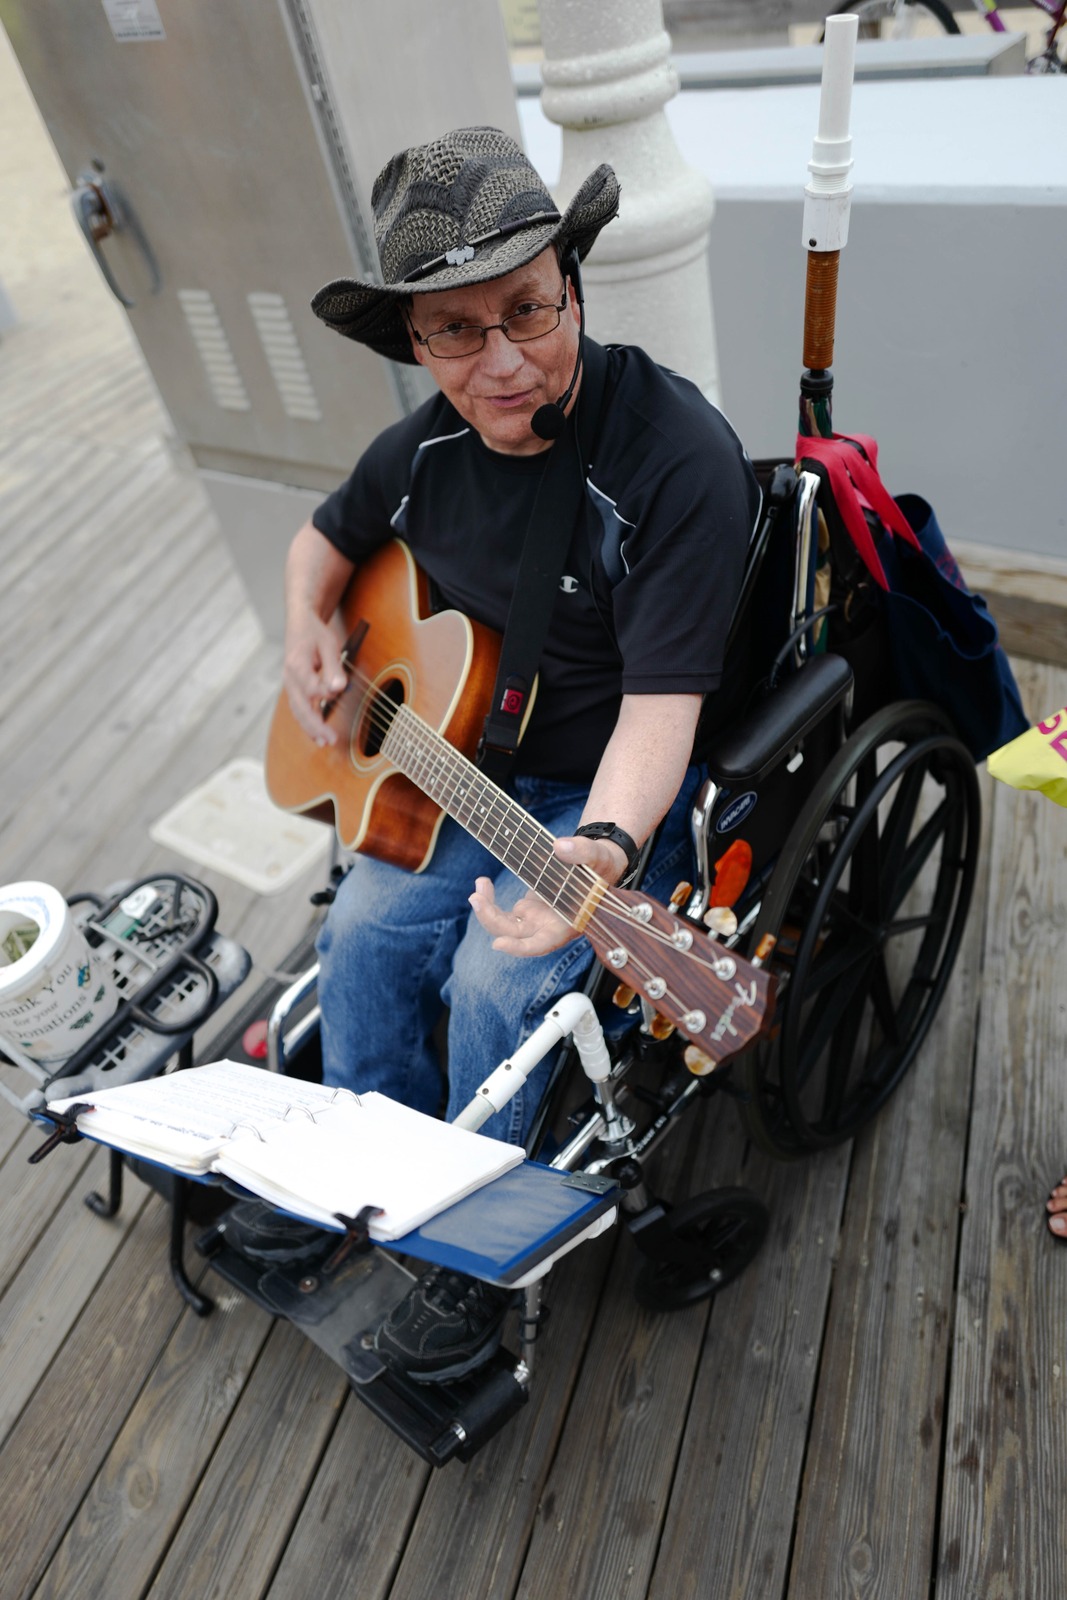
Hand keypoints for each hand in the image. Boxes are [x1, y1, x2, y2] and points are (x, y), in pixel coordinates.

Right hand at [283, 612, 347, 745]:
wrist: (300, 624)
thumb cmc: (315, 633)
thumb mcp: (328, 644)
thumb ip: (333, 667)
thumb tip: (338, 688)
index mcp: (296, 665)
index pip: (310, 687)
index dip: (324, 693)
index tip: (338, 693)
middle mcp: (289, 678)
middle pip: (300, 707)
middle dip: (315, 725)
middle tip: (330, 739)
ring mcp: (290, 685)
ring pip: (297, 711)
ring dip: (310, 728)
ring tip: (324, 742)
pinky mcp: (294, 689)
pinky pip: (298, 709)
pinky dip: (307, 722)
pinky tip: (317, 733)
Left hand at [469, 834, 629, 957]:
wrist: (596, 868)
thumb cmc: (601, 867)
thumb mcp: (598, 857)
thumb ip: (582, 852)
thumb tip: (560, 846)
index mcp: (567, 924)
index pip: (542, 944)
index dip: (520, 948)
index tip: (498, 943)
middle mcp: (548, 927)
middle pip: (515, 935)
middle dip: (491, 920)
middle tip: (476, 898)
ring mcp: (535, 920)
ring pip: (504, 926)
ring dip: (486, 910)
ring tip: (480, 883)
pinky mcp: (526, 911)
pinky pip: (501, 913)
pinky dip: (489, 900)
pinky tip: (483, 882)